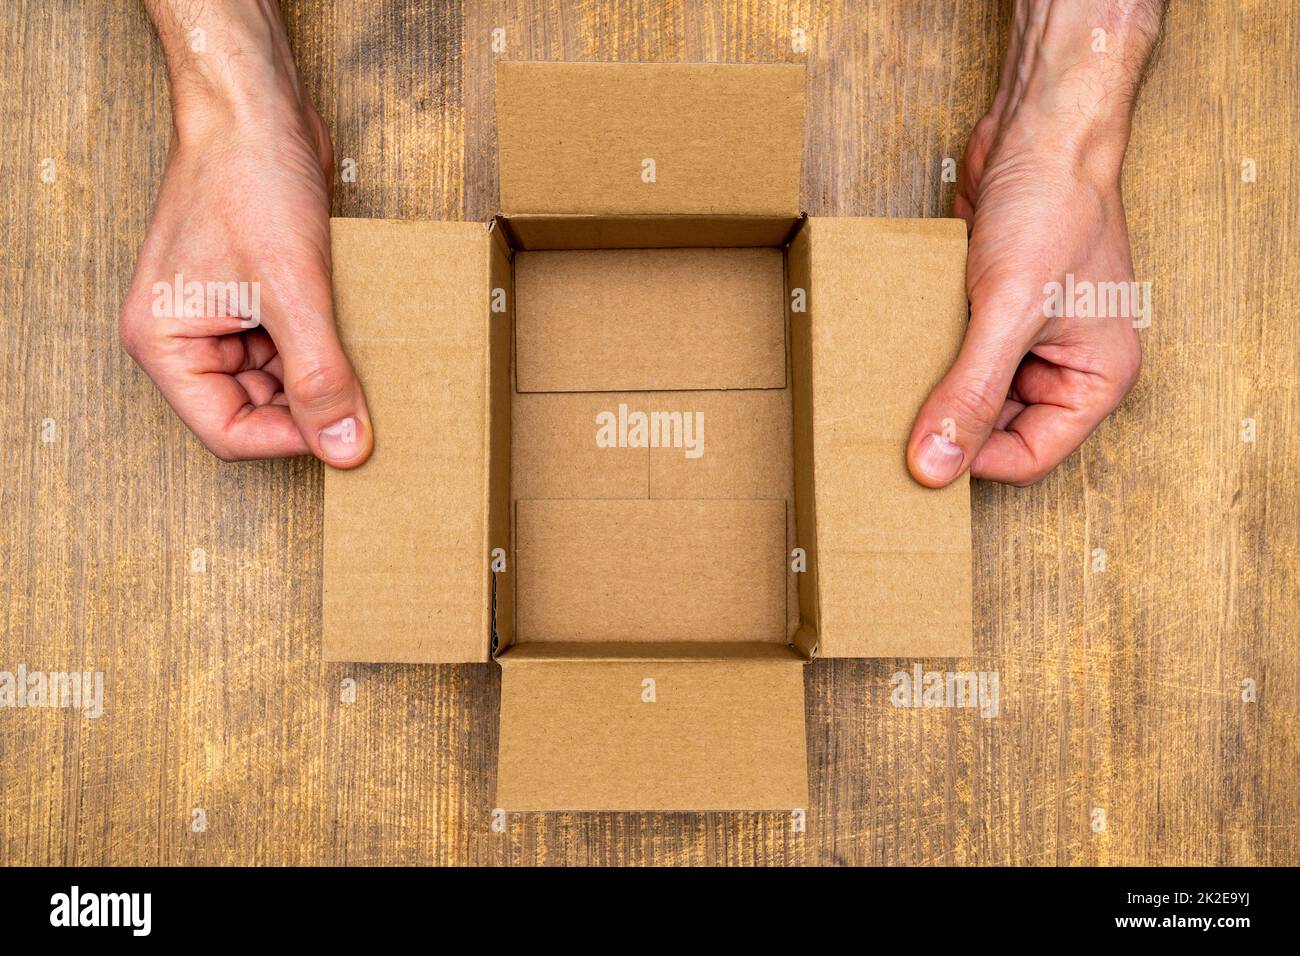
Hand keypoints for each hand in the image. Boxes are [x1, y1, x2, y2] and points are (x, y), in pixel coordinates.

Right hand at [121, 0, 372, 465]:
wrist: (258, 110)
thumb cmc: (250, 181)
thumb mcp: (292, 290)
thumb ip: (320, 374)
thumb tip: (345, 449)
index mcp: (167, 344)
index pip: (229, 431)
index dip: (291, 440)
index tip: (347, 432)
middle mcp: (186, 338)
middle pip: (257, 411)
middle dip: (311, 407)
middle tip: (367, 401)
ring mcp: (221, 319)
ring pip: (280, 382)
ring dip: (323, 378)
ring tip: (365, 363)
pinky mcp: (255, 299)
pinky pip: (292, 348)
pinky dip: (326, 349)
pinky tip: (357, 337)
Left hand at [908, 0, 1162, 487]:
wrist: (1040, 130)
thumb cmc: (1054, 207)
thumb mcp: (1010, 309)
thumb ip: (972, 391)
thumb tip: (935, 468)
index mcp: (1094, 380)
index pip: (1028, 457)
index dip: (973, 462)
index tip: (918, 453)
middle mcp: (1063, 367)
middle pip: (994, 432)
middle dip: (948, 426)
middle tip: (890, 427)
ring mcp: (1025, 341)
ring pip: (968, 395)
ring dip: (931, 391)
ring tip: (889, 386)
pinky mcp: (990, 313)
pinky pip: (951, 356)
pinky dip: (924, 355)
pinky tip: (894, 349)